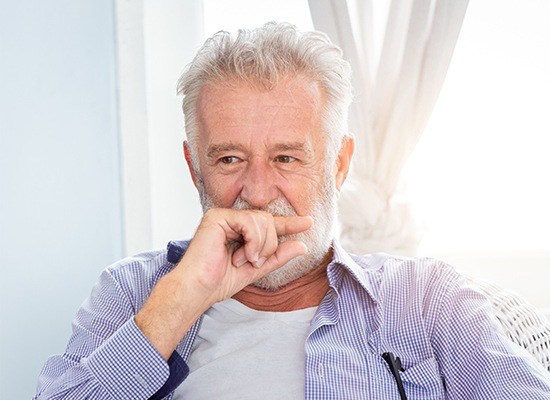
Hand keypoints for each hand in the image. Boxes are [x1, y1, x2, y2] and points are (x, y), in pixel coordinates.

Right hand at [135, 208, 311, 359]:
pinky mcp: (217, 216)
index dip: (289, 223)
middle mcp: (232, 220)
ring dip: (261, 245)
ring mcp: (224, 216)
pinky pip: (249, 221)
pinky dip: (253, 240)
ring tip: (246, 260)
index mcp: (240, 231)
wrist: (198, 289)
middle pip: (268, 220)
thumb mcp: (257, 269)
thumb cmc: (219, 281)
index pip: (269, 224)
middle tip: (255, 261)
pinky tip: (242, 255)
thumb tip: (302, 246)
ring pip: (262, 220)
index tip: (308, 222)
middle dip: (269, 244)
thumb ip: (278, 257)